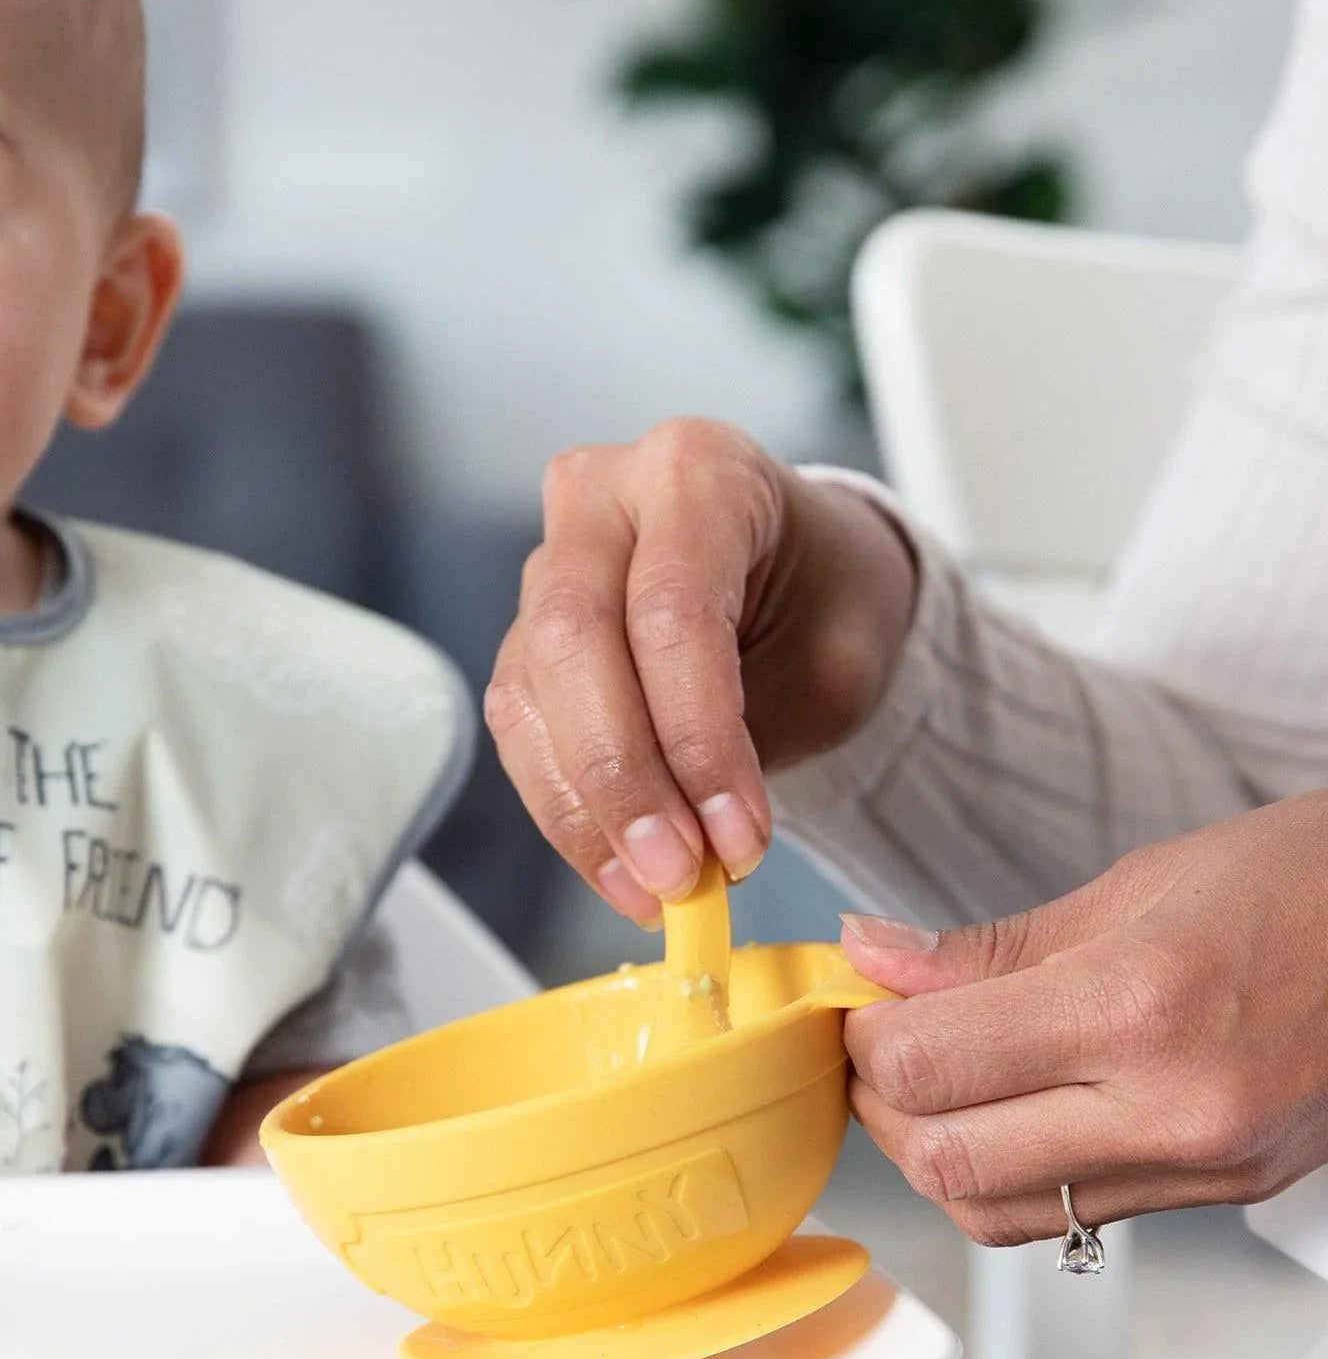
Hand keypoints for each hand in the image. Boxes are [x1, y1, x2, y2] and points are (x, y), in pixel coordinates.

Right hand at [487, 420, 916, 920]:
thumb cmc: (824, 599)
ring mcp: (548, 565)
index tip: (739, 841)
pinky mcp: (523, 638)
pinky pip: (522, 734)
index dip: (699, 740)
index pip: (672, 611)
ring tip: (657, 889)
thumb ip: (764, 740)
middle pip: (574, 645)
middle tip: (679, 875)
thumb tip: (698, 853)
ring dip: (589, 812)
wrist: (800, 579)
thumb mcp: (836, 656)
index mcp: (697, 469)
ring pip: (533, 698)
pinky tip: (622, 870)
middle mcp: (602, 498)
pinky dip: (570, 815)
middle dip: (626, 780)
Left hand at [841, 796, 1327, 1243]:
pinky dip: (1005, 1178)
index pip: (927, 1065)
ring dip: (933, 1153)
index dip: (864, 1035)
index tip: (861, 1000)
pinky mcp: (1220, 1197)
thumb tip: (872, 959)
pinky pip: (1065, 1219)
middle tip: (881, 1042)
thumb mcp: (1135, 886)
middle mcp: (1171, 1109)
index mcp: (1140, 1007)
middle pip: (943, 1159)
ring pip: (992, 1212)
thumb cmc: (1303, 886)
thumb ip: (987, 948)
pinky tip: (1003, 1115)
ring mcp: (1201, 1166)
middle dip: (880, 1103)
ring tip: (935, 1083)